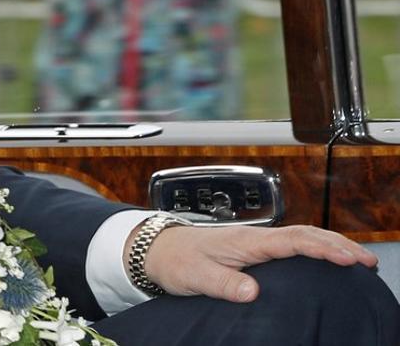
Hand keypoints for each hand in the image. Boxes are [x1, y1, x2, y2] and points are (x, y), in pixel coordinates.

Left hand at [139, 223, 378, 302]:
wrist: (157, 249)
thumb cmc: (176, 259)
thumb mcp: (196, 276)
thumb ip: (223, 283)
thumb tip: (252, 291)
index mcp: (245, 240)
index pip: (292, 240)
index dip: (322, 248)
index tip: (347, 259)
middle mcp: (254, 237)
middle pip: (305, 234)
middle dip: (338, 244)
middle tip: (367, 261)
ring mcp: (256, 242)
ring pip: (301, 237)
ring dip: (330, 245)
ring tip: (358, 260)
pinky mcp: (254, 250)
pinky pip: (292, 245)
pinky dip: (315, 249)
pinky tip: (327, 261)